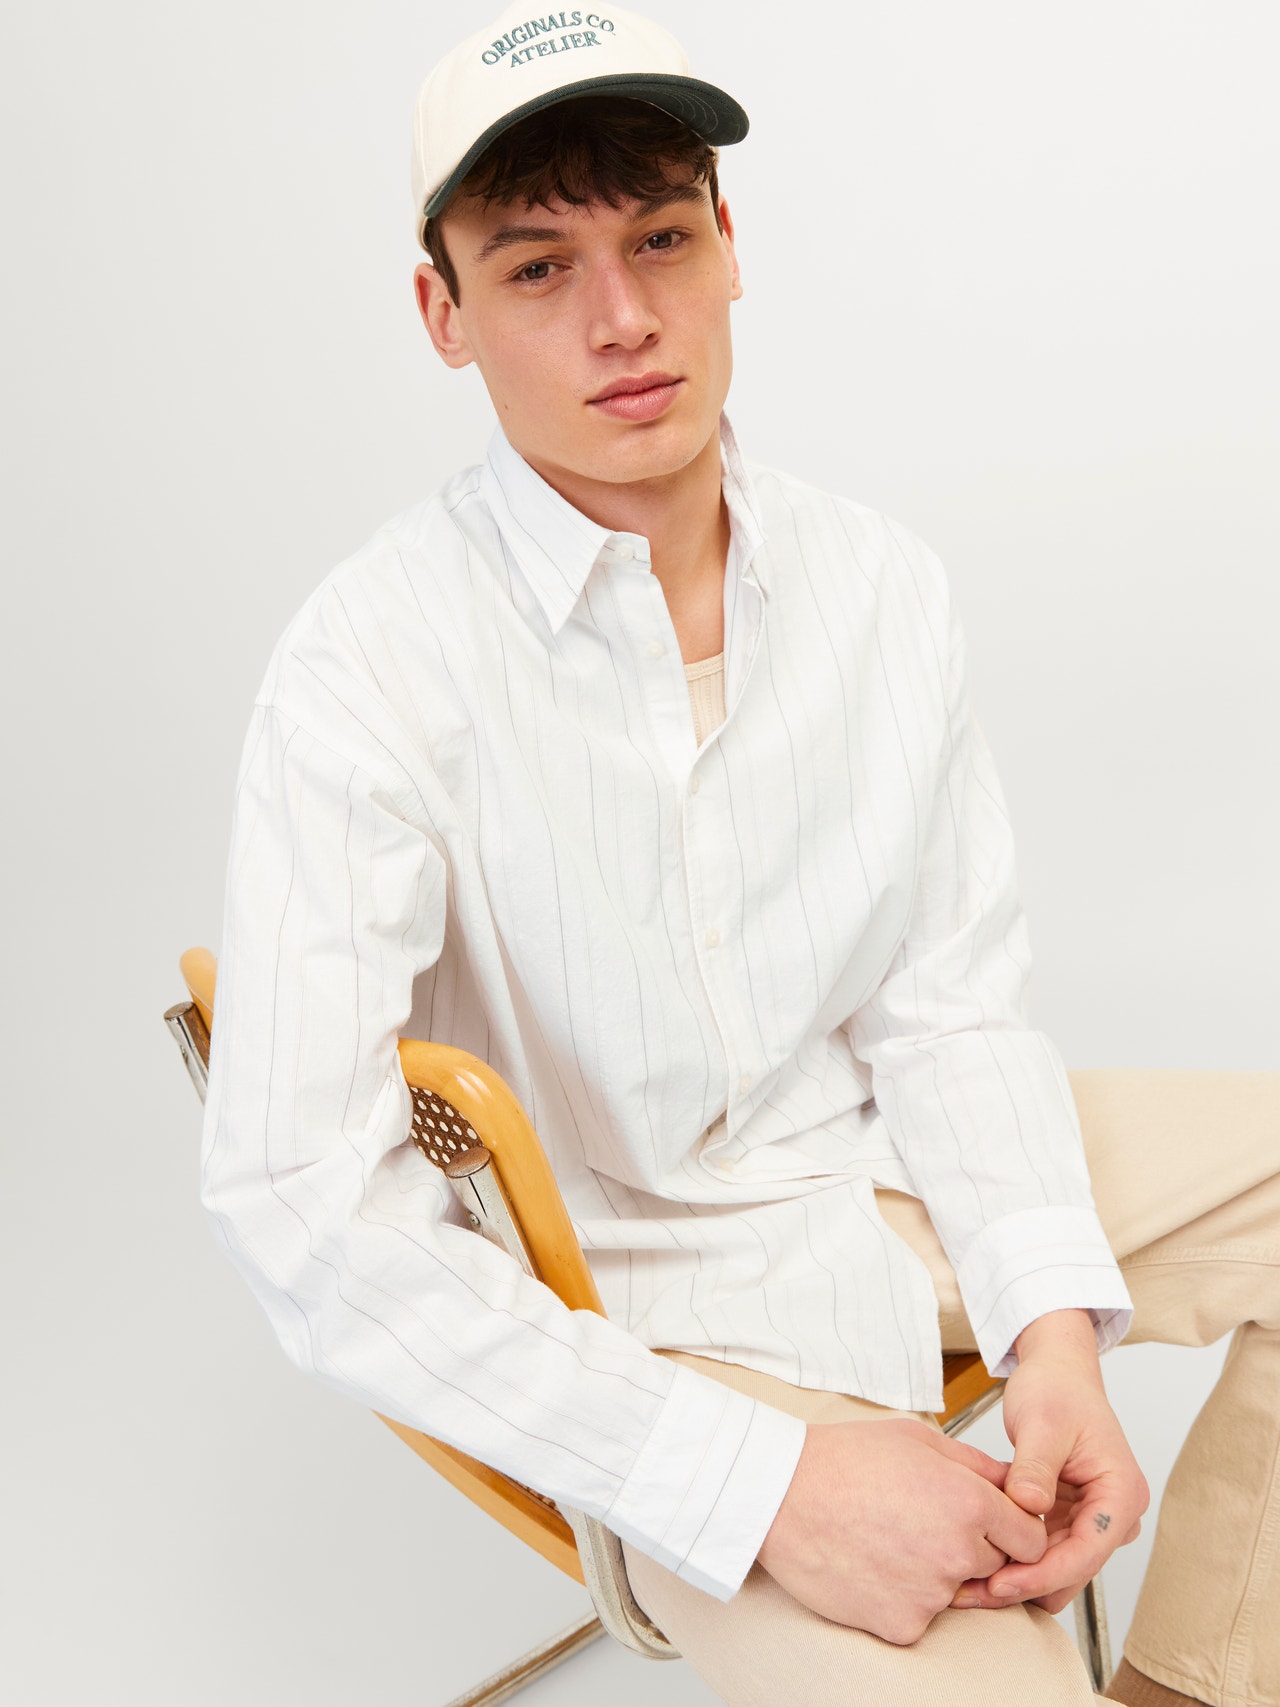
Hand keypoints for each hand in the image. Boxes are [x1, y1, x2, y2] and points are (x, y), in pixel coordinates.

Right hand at [756, 1415, 1049, 1644]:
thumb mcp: (917, 1439)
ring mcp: (930, 1594)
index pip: (1031, 1538)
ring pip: (958, 1592)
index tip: (986, 1521)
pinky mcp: (901, 1624)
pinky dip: (903, 1598)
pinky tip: (873, 1564)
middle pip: (997, 1565)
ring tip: (890, 1538)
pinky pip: (921, 1617)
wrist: (780, 1495)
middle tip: (923, 1524)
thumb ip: (977, 1465)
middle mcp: (958, 1551)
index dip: (1012, 1528)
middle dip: (974, 1548)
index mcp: (968, 1501)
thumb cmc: (844, 1459)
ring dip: (937, 1573)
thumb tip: (1015, 1486)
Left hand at [947, 1320, 1149, 1615]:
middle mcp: (1115, 1515)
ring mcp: (1092, 1520)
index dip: (1042, 1573)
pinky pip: (1044, 1551)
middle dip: (1025, 1584)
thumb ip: (1035, 1465)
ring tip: (969, 1589)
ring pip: (1056, 1568)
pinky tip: (978, 1566)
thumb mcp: (1041, 1422)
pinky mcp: (1068, 1519)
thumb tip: (1029, 1505)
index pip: (1086, 1552)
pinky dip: (1015, 1558)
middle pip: (1072, 1569)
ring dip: (1018, 1578)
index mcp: (1122, 1493)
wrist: (1055, 1372)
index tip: (1001, 1583)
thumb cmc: (1055, 1389)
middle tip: (974, 1595)